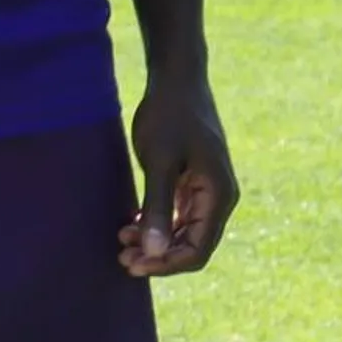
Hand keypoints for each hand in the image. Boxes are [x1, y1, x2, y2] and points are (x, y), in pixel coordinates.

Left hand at [118, 71, 238, 277]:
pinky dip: (159, 223)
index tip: (133, 263)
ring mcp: (208, 188)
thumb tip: (154, 254)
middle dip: (158, 256)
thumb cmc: (169, 114)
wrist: (176, 76)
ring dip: (156, 241)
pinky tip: (132, 223)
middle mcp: (220, 196)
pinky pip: (180, 215)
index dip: (166, 265)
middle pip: (193, 245)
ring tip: (122, 241)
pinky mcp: (195, 180)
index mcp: (219, 194)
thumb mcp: (160, 161)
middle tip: (121, 257)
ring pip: (185, 232)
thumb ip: (159, 208)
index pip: (198, 250)